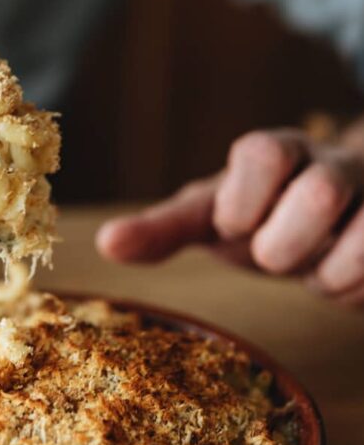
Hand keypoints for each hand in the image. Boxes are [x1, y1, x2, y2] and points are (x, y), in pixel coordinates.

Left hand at [96, 127, 363, 306]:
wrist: (329, 225)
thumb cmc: (262, 216)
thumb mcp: (214, 218)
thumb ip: (166, 228)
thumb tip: (105, 245)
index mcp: (279, 153)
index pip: (263, 153)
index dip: (243, 202)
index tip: (232, 228)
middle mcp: (334, 165)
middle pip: (321, 190)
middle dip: (286, 244)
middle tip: (273, 258)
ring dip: (330, 273)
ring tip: (314, 275)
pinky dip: (357, 291)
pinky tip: (344, 285)